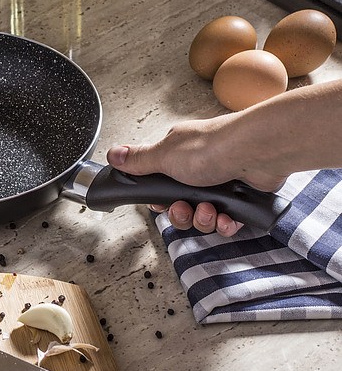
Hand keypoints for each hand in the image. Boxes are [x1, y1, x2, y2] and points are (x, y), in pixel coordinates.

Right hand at [106, 116, 280, 236]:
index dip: (160, 200)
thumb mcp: (164, 155)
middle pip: (180, 204)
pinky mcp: (241, 196)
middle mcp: (199, 167)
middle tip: (185, 207)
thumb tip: (114, 154)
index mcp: (177, 155)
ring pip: (203, 215)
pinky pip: (227, 220)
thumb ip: (138, 160)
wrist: (257, 152)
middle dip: (181, 213)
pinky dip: (225, 223)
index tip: (161, 204)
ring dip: (204, 219)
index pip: (160, 184)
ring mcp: (221, 181)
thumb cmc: (212, 147)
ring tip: (210, 210)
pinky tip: (227, 218)